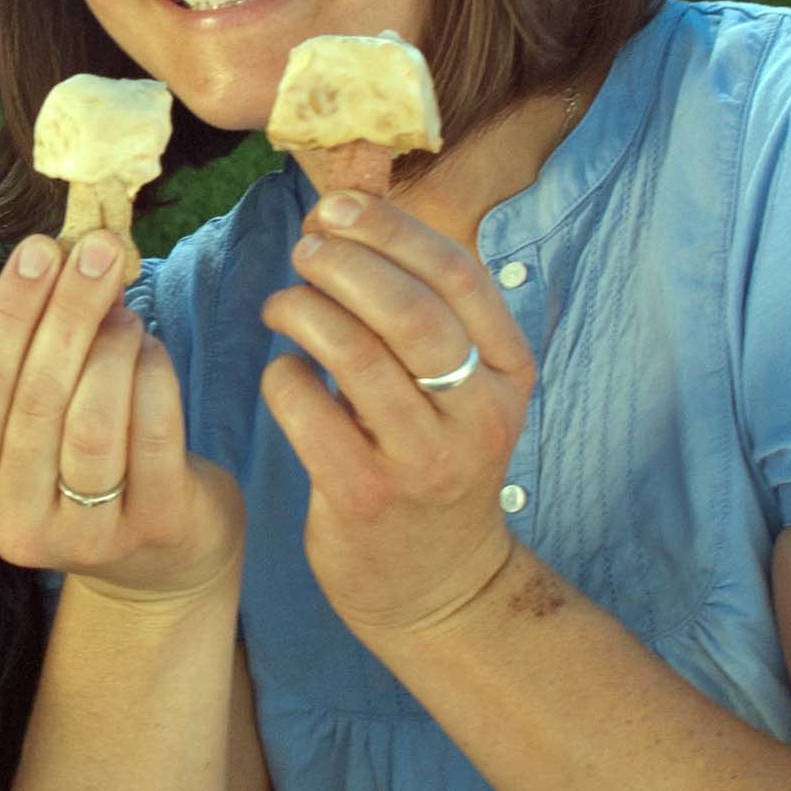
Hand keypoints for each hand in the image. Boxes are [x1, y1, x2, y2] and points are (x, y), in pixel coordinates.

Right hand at [0, 229, 244, 607]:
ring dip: (111, 347)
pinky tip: (151, 349)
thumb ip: (30, 357)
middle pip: (36, 399)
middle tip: (99, 251)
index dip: (9, 313)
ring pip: (92, 422)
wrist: (159, 558)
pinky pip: (153, 437)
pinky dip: (153, 377)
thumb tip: (51, 261)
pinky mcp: (152, 529)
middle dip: (68, 312)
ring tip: (125, 310)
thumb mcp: (38, 423)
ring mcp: (84, 537)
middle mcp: (14, 523)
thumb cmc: (84, 466)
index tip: (38, 249)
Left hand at [260, 189, 535, 640]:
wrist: (437, 584)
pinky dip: (283, 378)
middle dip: (343, 263)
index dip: (390, 228)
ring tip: (281, 305)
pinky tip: (283, 374)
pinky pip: (309, 413)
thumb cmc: (430, 456)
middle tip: (303, 250)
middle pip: (408, 310)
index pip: (457, 274)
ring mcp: (424, 460)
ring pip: (356, 356)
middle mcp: (477, 414)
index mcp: (509, 371)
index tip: (337, 206)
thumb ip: (416, 309)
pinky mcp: (366, 496)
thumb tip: (337, 215)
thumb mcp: (455, 385)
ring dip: (304, 311)